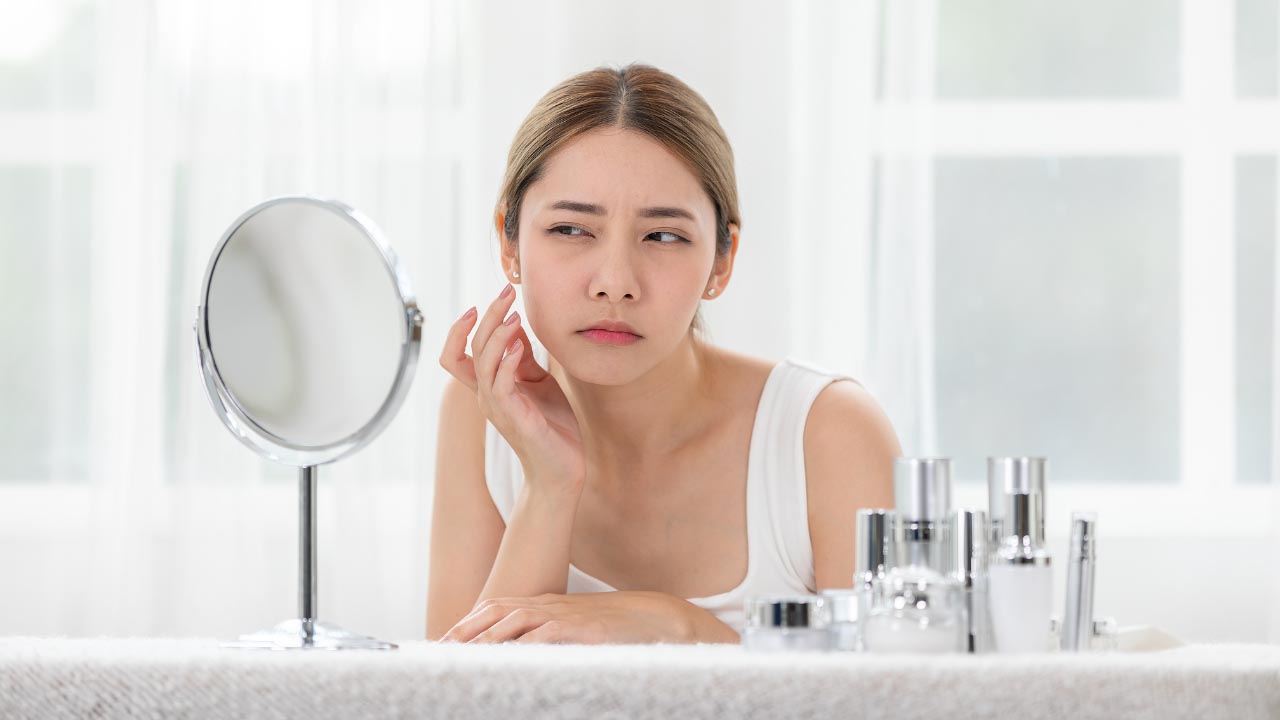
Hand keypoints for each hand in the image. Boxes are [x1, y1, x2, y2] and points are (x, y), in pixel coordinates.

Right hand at [439, 283, 584, 495]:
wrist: (563, 469)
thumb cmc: (551, 426)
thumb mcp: (538, 382)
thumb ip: (523, 357)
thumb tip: (516, 325)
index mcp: (488, 387)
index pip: (455, 355)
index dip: (459, 329)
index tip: (479, 304)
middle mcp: (486, 396)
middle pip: (469, 349)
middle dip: (487, 316)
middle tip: (506, 293)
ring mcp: (498, 409)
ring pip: (482, 364)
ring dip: (497, 335)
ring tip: (514, 317)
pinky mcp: (516, 418)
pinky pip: (501, 385)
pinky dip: (508, 361)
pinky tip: (520, 346)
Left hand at [439, 591, 725, 644]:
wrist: (653, 617)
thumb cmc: (610, 627)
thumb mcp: (571, 626)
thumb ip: (543, 633)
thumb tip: (517, 651)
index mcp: (542, 603)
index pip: (494, 608)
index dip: (466, 624)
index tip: (442, 642)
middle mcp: (547, 605)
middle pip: (495, 613)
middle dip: (465, 632)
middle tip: (439, 651)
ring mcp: (563, 615)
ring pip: (513, 623)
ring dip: (484, 640)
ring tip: (461, 657)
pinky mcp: (580, 629)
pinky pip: (544, 636)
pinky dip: (522, 647)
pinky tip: (506, 660)